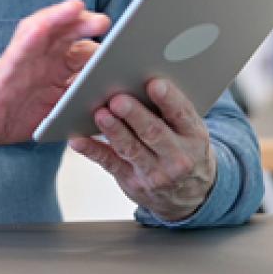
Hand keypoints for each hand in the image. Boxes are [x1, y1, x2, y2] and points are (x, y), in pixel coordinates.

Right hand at [0, 0, 108, 155]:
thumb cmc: (14, 115)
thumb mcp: (55, 112)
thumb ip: (77, 102)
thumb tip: (112, 102)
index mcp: (56, 69)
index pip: (81, 49)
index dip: (101, 44)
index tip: (123, 42)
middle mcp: (42, 59)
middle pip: (67, 35)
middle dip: (85, 25)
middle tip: (105, 23)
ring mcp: (22, 61)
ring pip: (43, 32)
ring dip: (60, 18)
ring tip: (76, 8)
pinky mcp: (3, 69)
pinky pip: (18, 50)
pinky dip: (30, 36)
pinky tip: (41, 26)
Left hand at [69, 78, 215, 222]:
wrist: (190, 194)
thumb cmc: (184, 148)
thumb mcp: (189, 130)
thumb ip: (171, 108)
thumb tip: (139, 79)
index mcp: (194, 135)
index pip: (182, 114)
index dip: (168, 99)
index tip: (154, 83)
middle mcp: (177, 157)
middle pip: (154, 132)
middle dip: (135, 115)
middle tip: (118, 99)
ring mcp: (155, 172)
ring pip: (131, 149)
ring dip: (114, 131)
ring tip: (100, 114)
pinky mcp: (132, 181)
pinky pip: (110, 164)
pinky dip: (92, 150)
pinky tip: (78, 139)